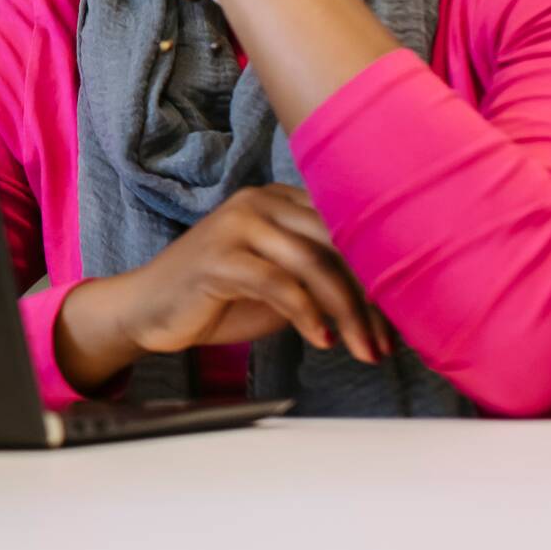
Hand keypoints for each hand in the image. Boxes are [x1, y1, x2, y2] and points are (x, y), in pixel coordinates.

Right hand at [55, 185, 392, 392]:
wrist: (148, 309)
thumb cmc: (217, 297)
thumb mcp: (279, 283)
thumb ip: (320, 277)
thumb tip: (385, 304)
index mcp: (279, 199)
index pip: (345, 229)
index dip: (379, 275)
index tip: (401, 321)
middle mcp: (259, 201)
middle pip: (336, 242)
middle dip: (370, 298)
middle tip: (386, 344)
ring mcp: (236, 225)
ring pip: (314, 263)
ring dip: (347, 313)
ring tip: (362, 350)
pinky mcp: (217, 257)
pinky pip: (278, 283)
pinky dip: (307, 315)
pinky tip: (320, 340)